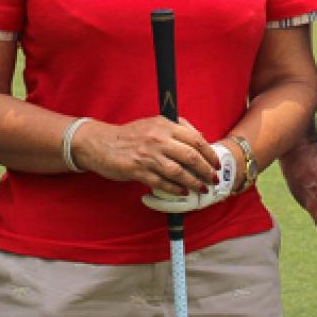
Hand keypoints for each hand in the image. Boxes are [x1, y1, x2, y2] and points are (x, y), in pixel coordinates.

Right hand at [72, 115, 218, 194]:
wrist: (100, 143)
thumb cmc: (129, 135)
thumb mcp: (153, 124)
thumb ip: (176, 128)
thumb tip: (200, 138)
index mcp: (164, 125)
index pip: (195, 139)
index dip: (209, 153)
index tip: (216, 164)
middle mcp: (158, 139)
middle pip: (190, 156)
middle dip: (206, 170)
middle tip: (214, 179)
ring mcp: (148, 155)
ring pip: (178, 172)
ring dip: (194, 182)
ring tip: (202, 188)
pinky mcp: (138, 170)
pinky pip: (162, 182)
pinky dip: (175, 189)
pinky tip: (183, 192)